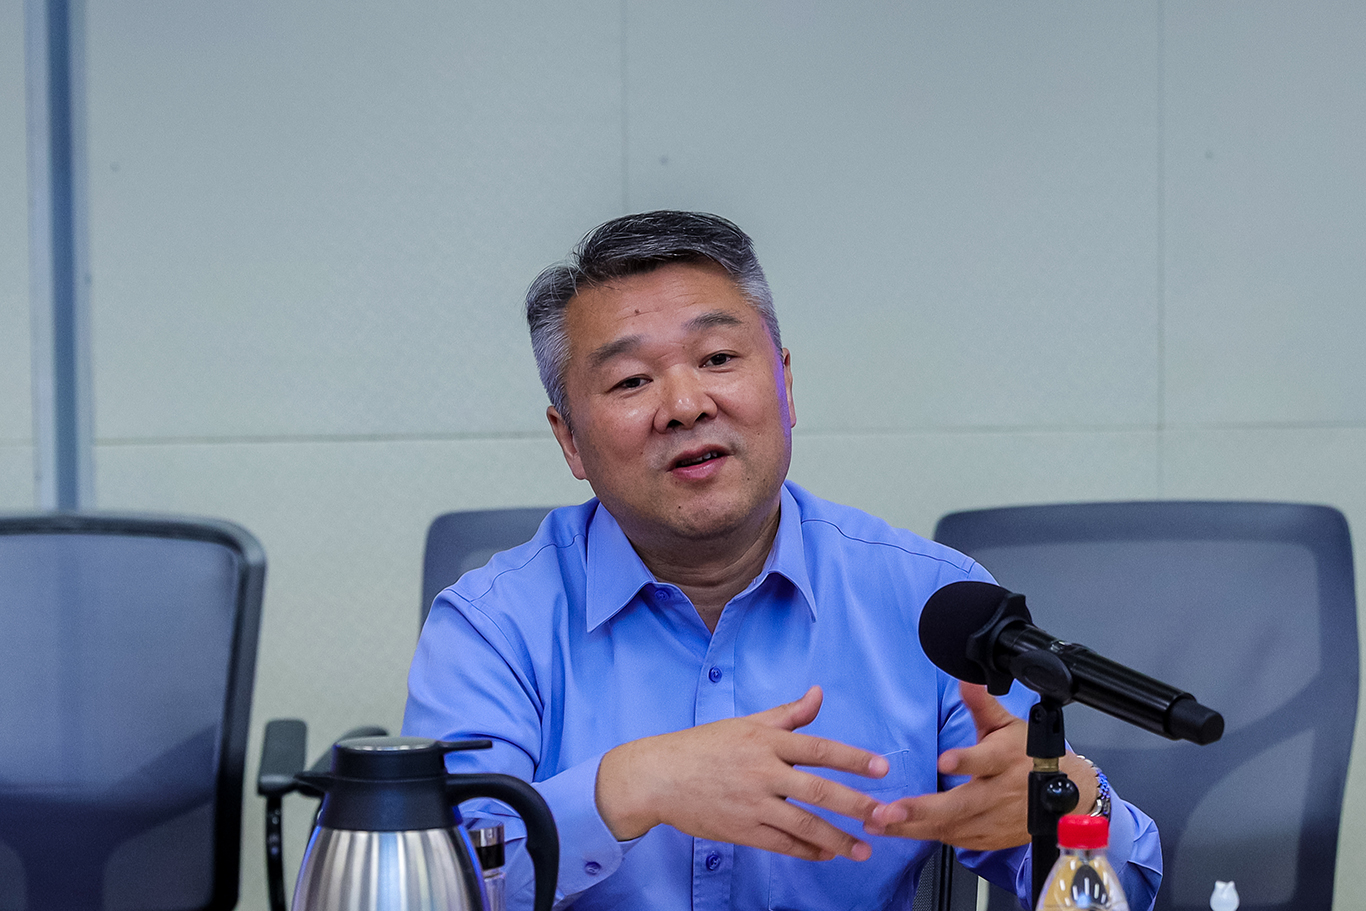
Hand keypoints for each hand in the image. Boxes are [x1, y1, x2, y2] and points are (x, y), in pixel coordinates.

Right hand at [595, 686, 889, 861]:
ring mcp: (752, 803)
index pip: (818, 749)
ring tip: (864, 849)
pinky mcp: (741, 829)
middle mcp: (762, 772)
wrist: (657, 777)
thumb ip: (787, 714)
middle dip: (856, 804)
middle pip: (818, 790)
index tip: (881, 768)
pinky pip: (782, 844)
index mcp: (765, 741)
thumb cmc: (702, 747)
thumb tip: (818, 693)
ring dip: (838, 839)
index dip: (853, 758)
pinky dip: (807, 851)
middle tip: (884, 815)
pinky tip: (827, 854)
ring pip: (804, 824)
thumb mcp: (745, 724)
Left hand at [864, 682, 1031, 849]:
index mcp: (1005, 759)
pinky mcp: (989, 838)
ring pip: (952, 827)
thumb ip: (982, 705)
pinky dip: (923, 836)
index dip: (967, 761)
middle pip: (962, 804)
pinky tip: (896, 830)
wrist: (1065, 793)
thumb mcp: (1007, 725)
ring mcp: (994, 819)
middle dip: (923, 810)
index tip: (944, 761)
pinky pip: (953, 840)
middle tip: (888, 811)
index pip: (986, 760)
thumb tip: (967, 678)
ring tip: (877, 822)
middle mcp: (999, 792)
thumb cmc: (1031, 755)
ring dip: (912, 827)